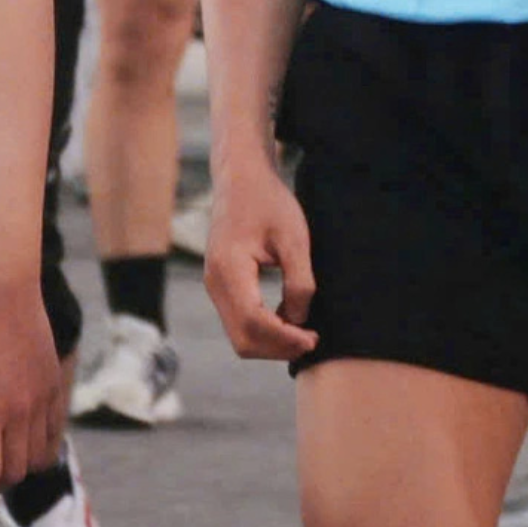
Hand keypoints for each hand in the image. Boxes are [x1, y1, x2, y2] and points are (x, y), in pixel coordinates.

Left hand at [0, 276, 61, 511]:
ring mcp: (44, 398)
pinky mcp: (56, 384)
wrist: (4, 289)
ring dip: (18, 469)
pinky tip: (22, 441)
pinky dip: (40, 448)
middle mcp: (22, 410)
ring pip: (39, 457)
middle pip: (15, 471)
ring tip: (0, 461)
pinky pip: (55, 432)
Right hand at [201, 154, 316, 360]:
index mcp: (229, 268)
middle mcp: (215, 283)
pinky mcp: (221, 286)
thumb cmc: (269, 201)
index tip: (313, 338)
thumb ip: (299, 281)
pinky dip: (262, 330)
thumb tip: (299, 320)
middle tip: (312, 340)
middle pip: (242, 338)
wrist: (241, 178)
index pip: (254, 323)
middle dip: (277, 348)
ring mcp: (214, 286)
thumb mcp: (294, 237)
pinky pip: (238, 321)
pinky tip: (288, 320)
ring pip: (238, 335)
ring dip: (270, 342)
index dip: (284, 338)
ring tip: (304, 333)